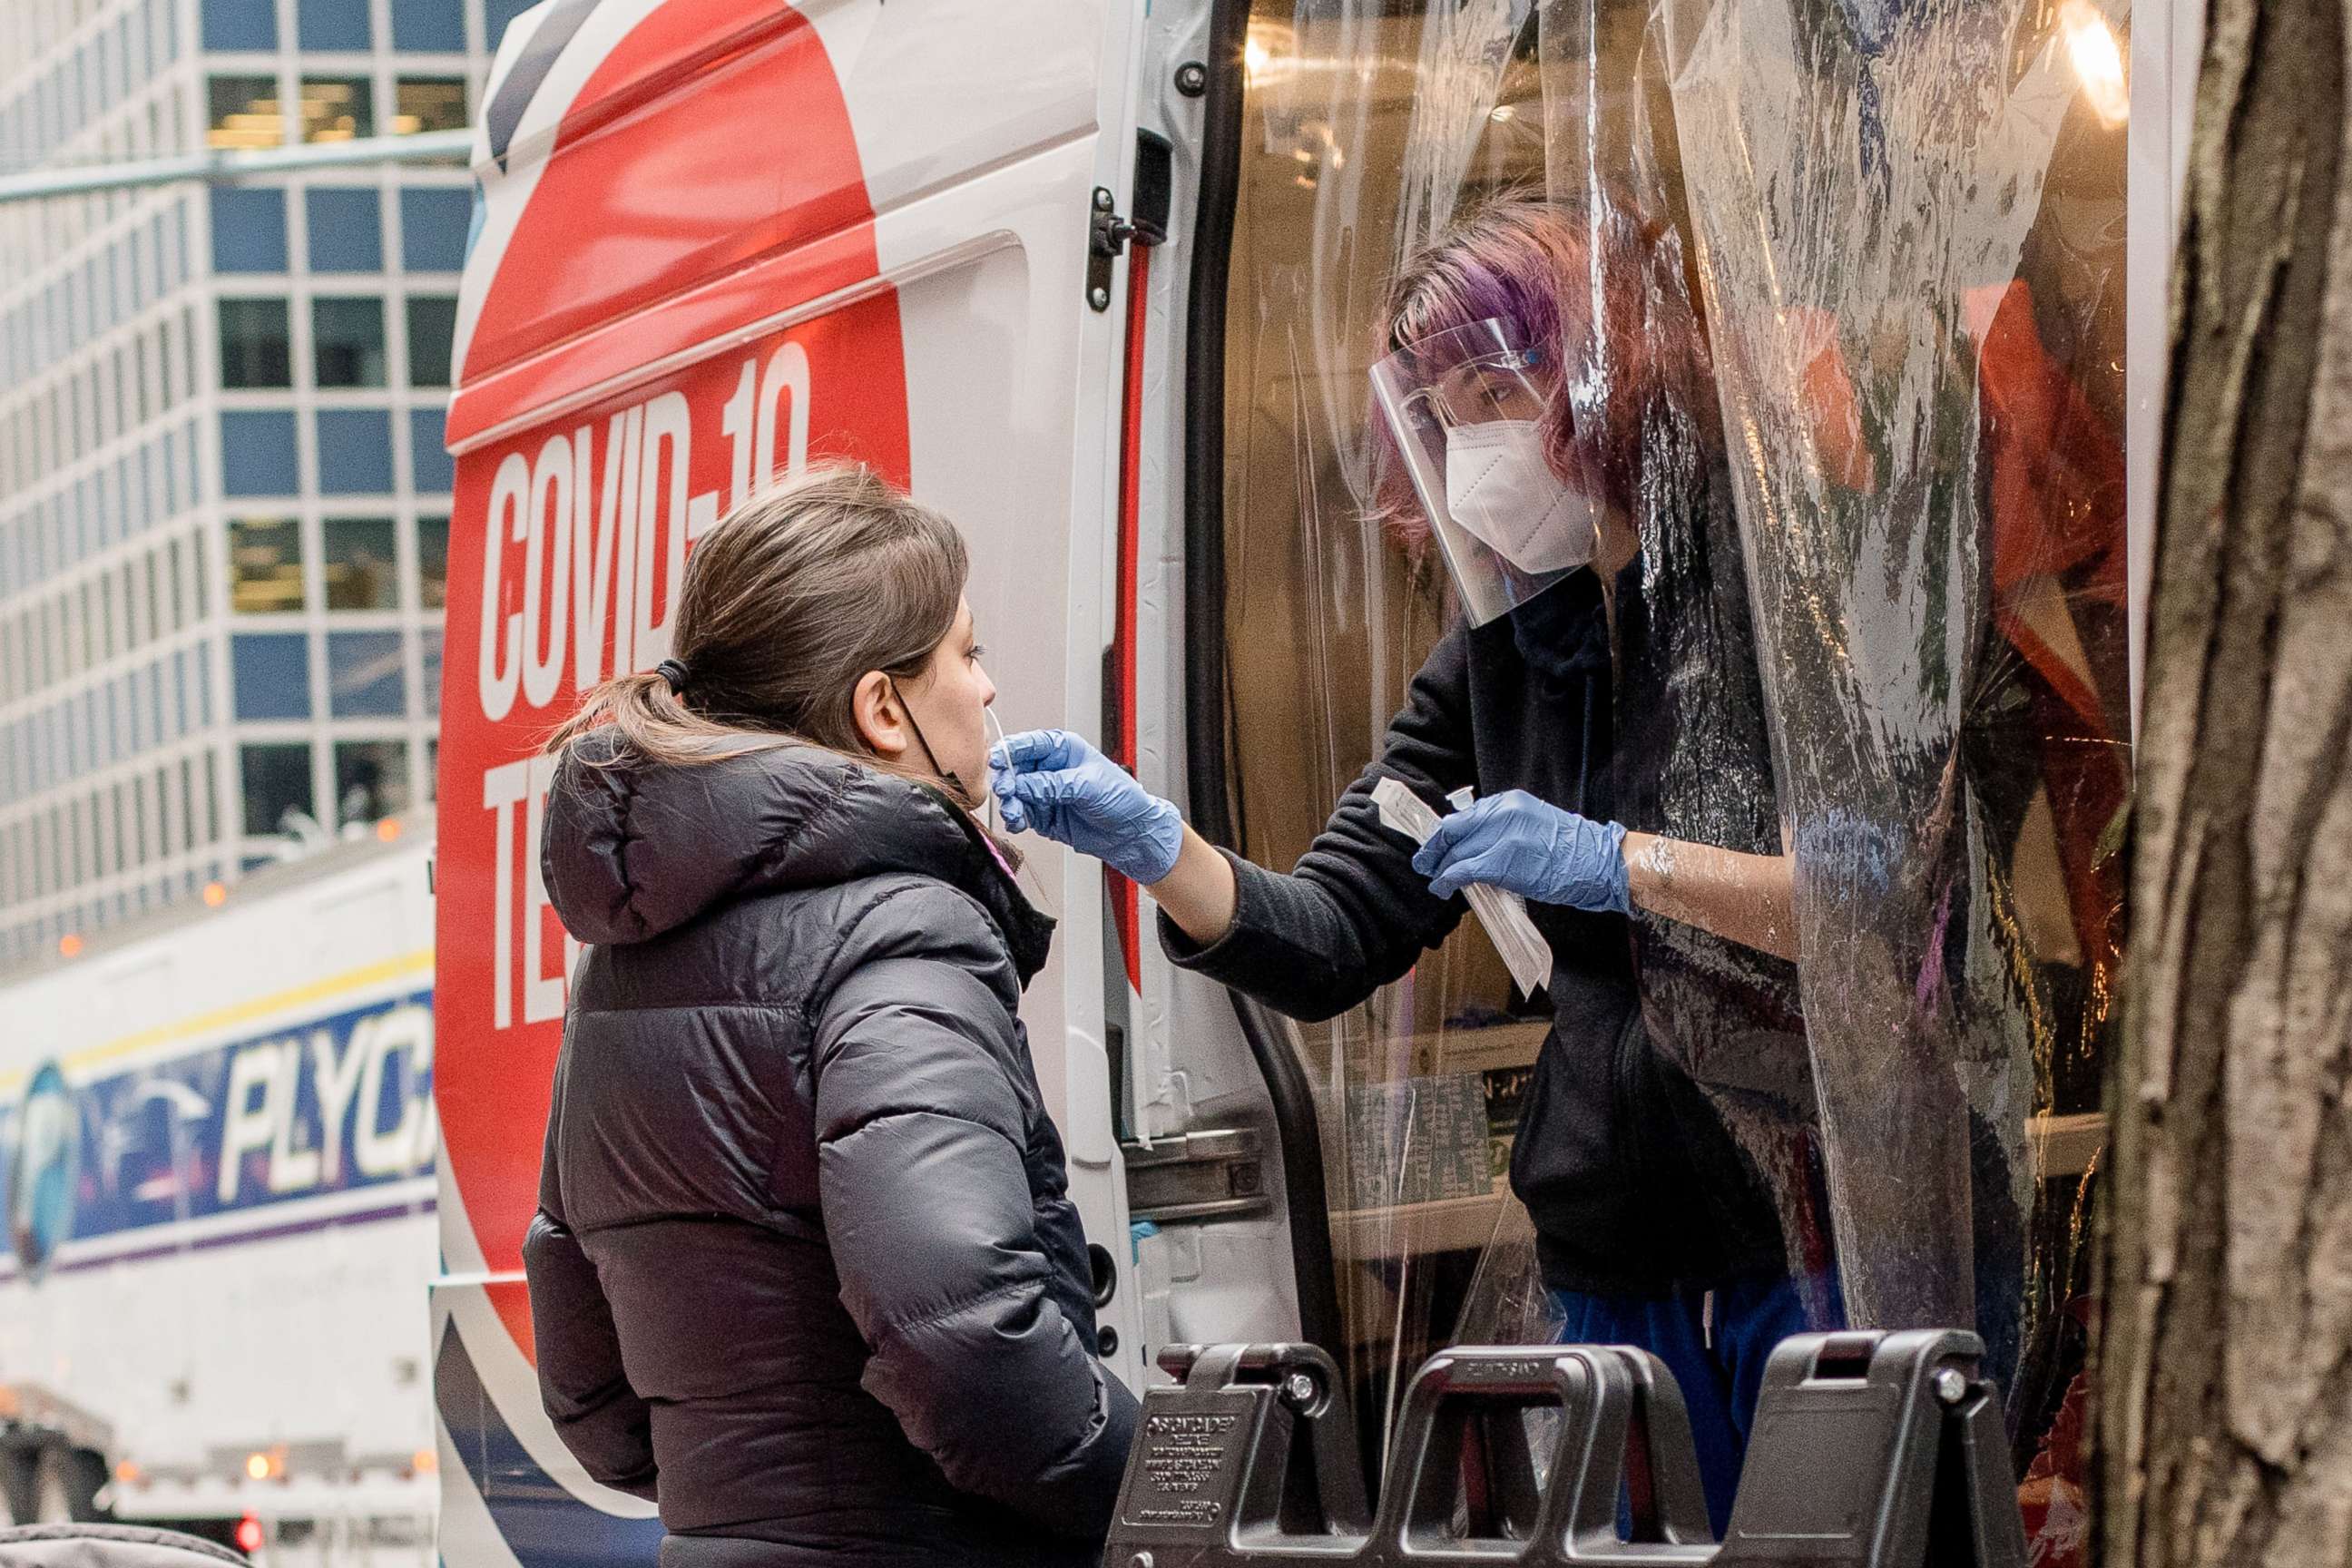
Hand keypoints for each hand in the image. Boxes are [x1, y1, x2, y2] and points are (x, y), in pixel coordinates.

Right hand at [990, 729, 1184, 885]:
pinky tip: (1018, 822)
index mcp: (1063, 749)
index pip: (1030, 743)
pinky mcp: (1043, 814)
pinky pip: (1021, 814)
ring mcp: (1044, 792)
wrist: (1132, 833)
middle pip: (1015, 769)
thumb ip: (1053, 785)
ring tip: (1015, 813)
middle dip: (1007, 780)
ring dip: (1010, 803)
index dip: (1011, 750)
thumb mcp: (1088, 785)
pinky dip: (1015, 819)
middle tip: (1007, 791)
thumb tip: (1023, 785)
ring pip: (1014, 793)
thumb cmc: (1122, 798)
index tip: (999, 760)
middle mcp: (1050, 769)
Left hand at [1410, 789, 1629, 912]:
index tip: (1436, 844)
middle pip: (1454, 829)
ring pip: (1456, 851)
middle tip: (1424, 862)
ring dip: (1440, 867)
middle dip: (1435, 849)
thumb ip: (1502, 827)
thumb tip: (1473, 842)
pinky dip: (1447, 879)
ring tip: (1434, 879)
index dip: (1446, 832)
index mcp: (1508, 802)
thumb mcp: (1532, 823)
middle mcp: (1502, 812)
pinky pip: (1463, 869)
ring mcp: (1501, 836)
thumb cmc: (1569, 850)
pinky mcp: (1502, 860)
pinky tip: (1442, 887)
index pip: (1465, 815)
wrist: (1596, 862)